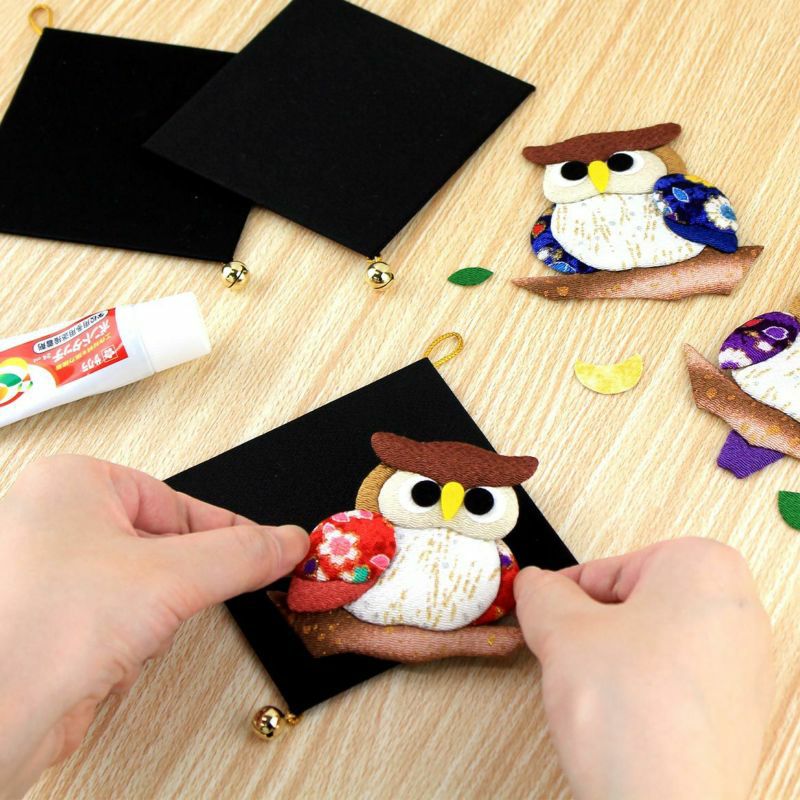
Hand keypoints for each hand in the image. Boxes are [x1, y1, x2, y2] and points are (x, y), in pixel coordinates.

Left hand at [0, 455, 307, 798]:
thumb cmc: (41, 633)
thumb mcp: (170, 579)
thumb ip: (240, 556)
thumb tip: (285, 542)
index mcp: (72, 483)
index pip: (177, 501)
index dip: (226, 531)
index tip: (268, 548)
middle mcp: (55, 520)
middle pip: (162, 546)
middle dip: (172, 587)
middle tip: (173, 601)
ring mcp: (48, 572)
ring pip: (144, 588)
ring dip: (150, 619)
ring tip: (122, 635)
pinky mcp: (51, 620)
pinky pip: (120, 619)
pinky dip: (126, 643)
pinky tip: (101, 660)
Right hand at [514, 538, 773, 799]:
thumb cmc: (639, 721)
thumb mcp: (562, 631)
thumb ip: (540, 593)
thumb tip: (535, 586)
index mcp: (705, 567)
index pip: (607, 567)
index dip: (566, 596)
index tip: (548, 613)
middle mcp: (738, 610)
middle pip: (634, 602)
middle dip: (594, 628)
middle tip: (572, 654)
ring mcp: (744, 664)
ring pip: (651, 642)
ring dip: (614, 661)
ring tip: (599, 691)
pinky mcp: (738, 710)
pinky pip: (672, 680)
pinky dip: (641, 691)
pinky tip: (623, 717)